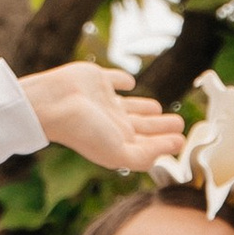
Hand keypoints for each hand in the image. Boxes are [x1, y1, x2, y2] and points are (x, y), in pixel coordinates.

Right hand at [19, 62, 187, 179]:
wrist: (52, 103)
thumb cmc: (83, 130)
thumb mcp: (119, 151)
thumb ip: (147, 154)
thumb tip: (173, 147)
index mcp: (118, 141)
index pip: (148, 143)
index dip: (165, 142)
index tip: (181, 139)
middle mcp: (112, 123)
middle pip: (143, 126)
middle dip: (161, 127)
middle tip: (178, 123)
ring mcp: (104, 101)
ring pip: (132, 106)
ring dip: (146, 108)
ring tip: (158, 109)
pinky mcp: (97, 80)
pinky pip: (115, 80)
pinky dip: (124, 80)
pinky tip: (129, 81)